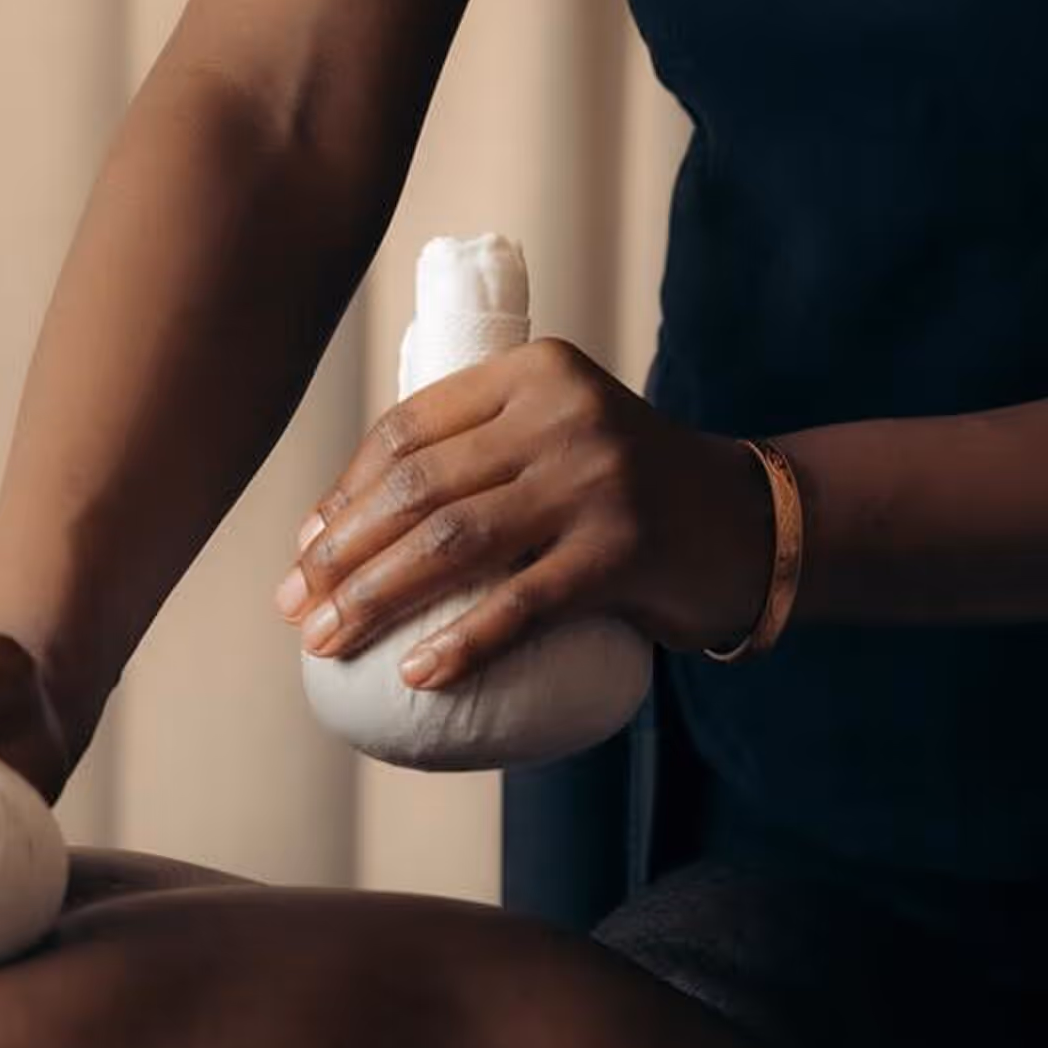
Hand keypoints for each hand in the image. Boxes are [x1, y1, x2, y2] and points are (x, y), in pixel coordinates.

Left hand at [276, 339, 773, 686]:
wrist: (750, 524)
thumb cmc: (629, 493)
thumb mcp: (558, 439)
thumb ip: (477, 459)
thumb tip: (336, 533)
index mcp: (535, 374)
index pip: (409, 429)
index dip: (345, 494)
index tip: (304, 551)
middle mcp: (564, 414)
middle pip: (420, 489)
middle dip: (343, 555)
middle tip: (296, 608)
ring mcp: (597, 480)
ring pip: (454, 544)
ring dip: (377, 600)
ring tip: (329, 643)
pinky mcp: (624, 551)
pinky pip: (522, 604)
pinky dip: (463, 643)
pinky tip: (418, 673)